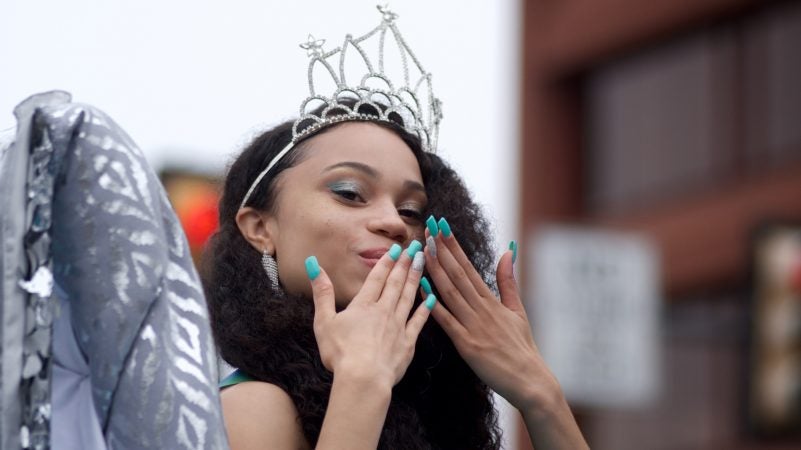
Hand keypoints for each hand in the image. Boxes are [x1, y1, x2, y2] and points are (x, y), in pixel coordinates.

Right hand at [306, 244, 430, 387]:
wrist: (364, 378)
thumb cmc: (341, 352)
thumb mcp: (324, 321)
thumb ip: (322, 292)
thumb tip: (313, 264)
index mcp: (363, 305)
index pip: (377, 278)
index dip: (386, 262)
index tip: (396, 248)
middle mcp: (384, 311)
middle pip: (396, 283)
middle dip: (405, 263)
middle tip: (416, 247)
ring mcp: (398, 326)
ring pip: (409, 296)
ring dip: (415, 278)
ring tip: (423, 262)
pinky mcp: (407, 343)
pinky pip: (419, 321)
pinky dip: (425, 309)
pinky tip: (431, 298)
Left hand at [423, 221, 558, 411]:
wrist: (529, 379)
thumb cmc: (521, 347)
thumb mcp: (517, 310)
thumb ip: (508, 280)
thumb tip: (507, 251)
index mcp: (491, 300)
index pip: (468, 266)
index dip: (454, 245)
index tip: (442, 226)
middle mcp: (482, 308)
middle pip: (457, 273)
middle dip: (441, 249)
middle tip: (428, 227)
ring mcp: (474, 325)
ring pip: (450, 292)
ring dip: (436, 269)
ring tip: (423, 249)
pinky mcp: (467, 344)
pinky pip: (447, 321)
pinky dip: (434, 304)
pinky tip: (422, 288)